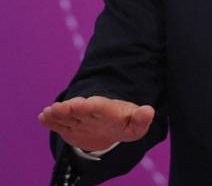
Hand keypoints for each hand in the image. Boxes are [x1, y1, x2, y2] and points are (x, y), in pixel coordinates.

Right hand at [39, 96, 154, 152]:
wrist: (113, 127)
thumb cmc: (126, 124)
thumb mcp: (136, 126)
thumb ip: (142, 120)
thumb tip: (149, 111)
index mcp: (108, 110)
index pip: (100, 106)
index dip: (92, 105)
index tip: (83, 103)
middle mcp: (92, 112)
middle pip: (80, 110)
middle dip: (70, 108)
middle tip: (58, 107)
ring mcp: (80, 119)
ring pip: (68, 116)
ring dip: (58, 114)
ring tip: (48, 112)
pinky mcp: (70, 127)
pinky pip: (60, 123)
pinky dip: (51, 121)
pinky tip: (42, 117)